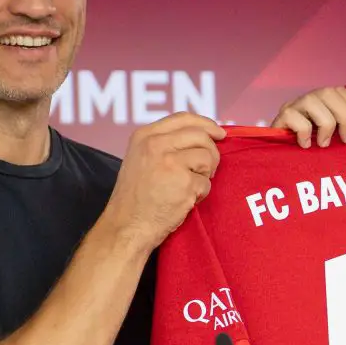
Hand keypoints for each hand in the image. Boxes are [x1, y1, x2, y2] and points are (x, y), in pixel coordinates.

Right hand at [105, 112, 225, 249]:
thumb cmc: (135, 197)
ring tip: (190, 186)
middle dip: (211, 152)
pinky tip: (185, 200)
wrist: (127, 227)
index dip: (206, 124)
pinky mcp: (184, 182)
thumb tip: (202, 135)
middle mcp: (156, 144)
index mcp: (144, 136)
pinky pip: (206, 182)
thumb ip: (164, 143)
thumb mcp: (140, 158)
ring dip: (206, 174)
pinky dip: (200, 193)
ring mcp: (170, 162)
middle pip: (201, 136)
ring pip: (208, 157)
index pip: (183, 118)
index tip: (218, 133)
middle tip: (206, 169)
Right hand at [271, 87, 345, 148]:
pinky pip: (293, 116)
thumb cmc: (313, 151)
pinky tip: (306, 146)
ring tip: (324, 144)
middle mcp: (309, 100)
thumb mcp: (335, 139)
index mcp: (324, 102)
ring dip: (325, 124)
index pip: (342, 92)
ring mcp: (293, 107)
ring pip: (312, 101)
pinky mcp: (280, 118)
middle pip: (329, 92)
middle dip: (345, 115)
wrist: (282, 163)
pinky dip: (304, 132)